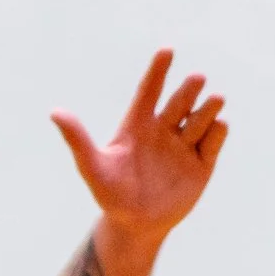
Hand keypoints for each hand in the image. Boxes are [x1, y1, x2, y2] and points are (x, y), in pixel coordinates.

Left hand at [54, 52, 226, 259]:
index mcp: (137, 126)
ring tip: (215, 99)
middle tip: (196, 78)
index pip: (149, 92)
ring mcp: (184, 147)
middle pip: (179, 103)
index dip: (157, 71)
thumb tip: (55, 112)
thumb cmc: (111, 195)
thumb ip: (78, 140)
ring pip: (200, 119)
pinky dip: (218, 133)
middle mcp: (163, 131)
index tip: (167, 50)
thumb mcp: (93, 167)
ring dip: (208, 108)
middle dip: (188, 90)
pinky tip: (218, 125)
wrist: (137, 225)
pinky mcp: (202, 164)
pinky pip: (213, 143)